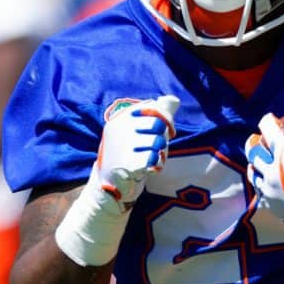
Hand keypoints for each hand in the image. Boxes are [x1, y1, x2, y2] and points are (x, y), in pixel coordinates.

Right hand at [91, 95, 179, 212]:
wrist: (110, 184)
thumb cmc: (128, 153)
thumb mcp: (137, 130)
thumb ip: (157, 114)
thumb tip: (174, 99)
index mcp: (121, 116)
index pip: (154, 107)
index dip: (166, 120)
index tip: (166, 131)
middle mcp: (120, 127)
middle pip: (158, 124)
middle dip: (162, 137)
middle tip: (154, 148)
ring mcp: (122, 145)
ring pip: (158, 141)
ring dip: (160, 153)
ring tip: (149, 159)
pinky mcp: (128, 163)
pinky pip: (155, 158)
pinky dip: (156, 164)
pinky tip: (148, 168)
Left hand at [246, 105, 283, 241]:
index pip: (268, 130)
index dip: (268, 121)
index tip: (271, 119)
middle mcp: (271, 172)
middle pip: (253, 151)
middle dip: (254, 141)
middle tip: (258, 138)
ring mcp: (269, 191)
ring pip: (253, 172)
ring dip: (255, 163)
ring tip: (260, 159)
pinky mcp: (271, 206)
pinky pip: (260, 191)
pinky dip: (261, 182)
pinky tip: (266, 180)